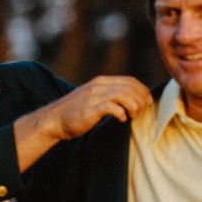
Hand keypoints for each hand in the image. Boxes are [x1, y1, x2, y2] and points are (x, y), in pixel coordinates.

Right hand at [39, 75, 153, 140]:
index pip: (130, 81)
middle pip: (130, 87)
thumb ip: (108, 96)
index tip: (147, 102)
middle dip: (141, 100)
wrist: (54, 120)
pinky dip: (122, 113)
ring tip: (133, 116)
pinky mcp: (91, 109)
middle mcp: (99, 86)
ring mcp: (94, 96)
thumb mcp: (93, 98)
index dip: (143, 91)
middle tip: (141, 112)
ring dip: (134, 106)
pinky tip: (122, 120)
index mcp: (101, 82)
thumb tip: (130, 101)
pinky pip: (113, 107)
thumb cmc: (75, 113)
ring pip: (124, 95)